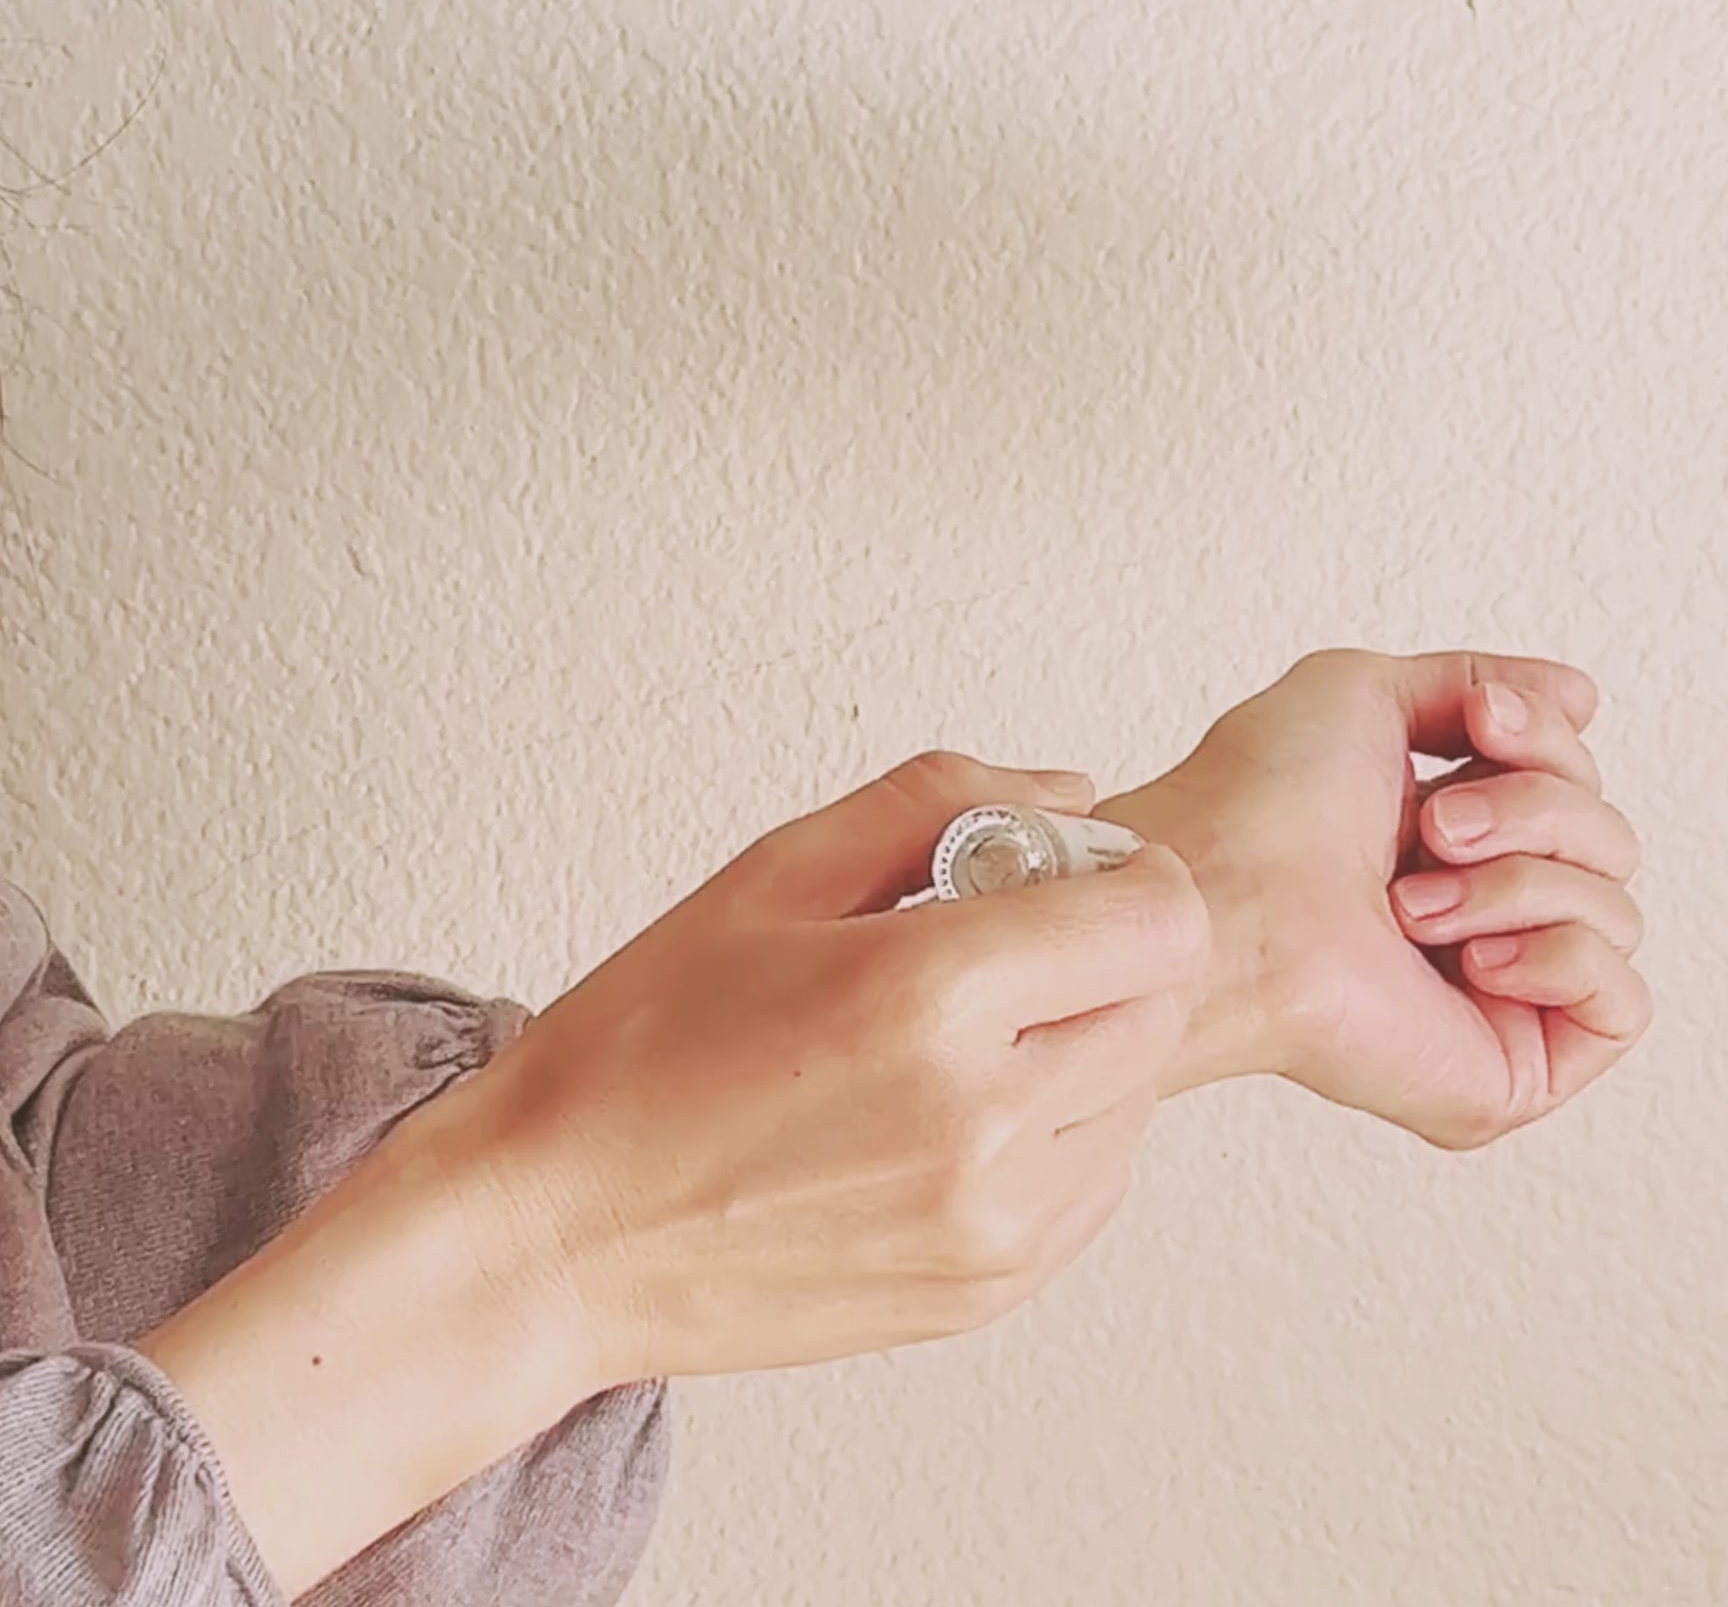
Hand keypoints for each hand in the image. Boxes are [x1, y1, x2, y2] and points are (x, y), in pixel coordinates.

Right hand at [144, 752, 1207, 1594]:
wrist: (556, 1234)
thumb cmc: (642, 1049)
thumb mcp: (771, 873)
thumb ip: (937, 802)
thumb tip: (1071, 795)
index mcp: (927, 996)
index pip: (1160, 921)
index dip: (1129, 876)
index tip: (1068, 871)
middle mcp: (982, 1122)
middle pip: (1162, 1004)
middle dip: (1108, 952)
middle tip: (999, 943)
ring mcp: (992, 1225)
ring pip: (1137, 1098)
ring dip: (1086, 1045)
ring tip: (962, 1035)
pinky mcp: (985, 1290)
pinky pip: (1095, 1184)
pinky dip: (1060, 1132)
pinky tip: (952, 1110)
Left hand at [1094, 649, 1649, 1148]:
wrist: (1225, 903)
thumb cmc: (1257, 807)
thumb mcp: (1367, 692)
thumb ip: (1478, 682)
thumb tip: (1579, 697)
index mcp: (1452, 834)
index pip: (1575, 780)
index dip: (1546, 738)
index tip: (1482, 719)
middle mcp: (1480, 909)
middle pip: (1608, 838)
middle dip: (1530, 809)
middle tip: (1433, 828)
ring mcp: (1500, 990)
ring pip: (1615, 909)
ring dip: (1516, 883)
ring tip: (1413, 901)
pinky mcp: (1516, 1064)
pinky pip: (1624, 1001)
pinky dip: (1558, 958)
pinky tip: (1478, 958)